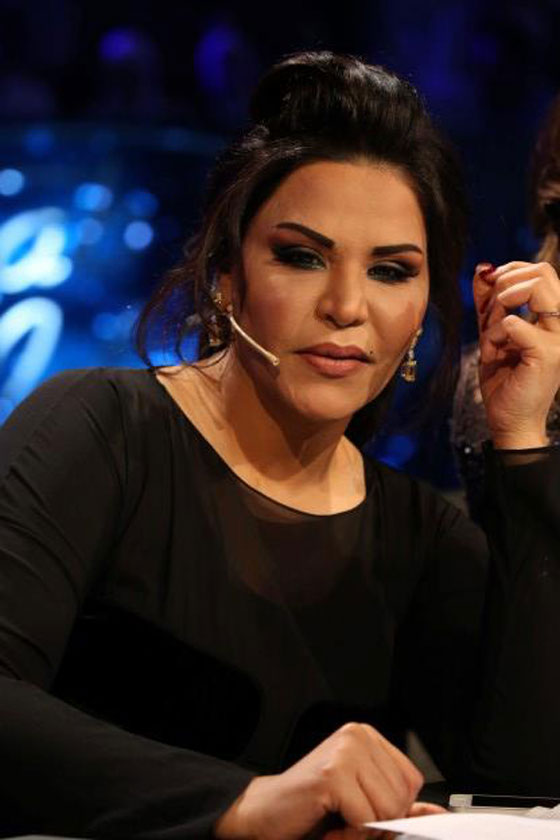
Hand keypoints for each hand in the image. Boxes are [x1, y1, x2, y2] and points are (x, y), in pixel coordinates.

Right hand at [214, 722, 423, 839]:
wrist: (264, 813)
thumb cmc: (311, 808)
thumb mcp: (363, 804)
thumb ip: (400, 807)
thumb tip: (439, 813)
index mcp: (366, 737)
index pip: (412, 780)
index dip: (394, 808)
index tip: (364, 812)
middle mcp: (356, 736)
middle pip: (402, 797)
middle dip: (378, 821)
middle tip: (346, 819)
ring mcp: (344, 751)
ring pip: (387, 810)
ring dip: (363, 830)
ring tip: (337, 820)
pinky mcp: (333, 774)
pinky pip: (365, 820)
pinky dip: (349, 834)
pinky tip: (329, 824)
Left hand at [473, 260, 559, 447]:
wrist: (509, 420)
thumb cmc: (504, 380)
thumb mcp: (491, 333)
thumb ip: (489, 303)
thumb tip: (482, 269)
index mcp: (554, 318)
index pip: (543, 271)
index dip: (512, 270)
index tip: (489, 287)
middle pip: (543, 272)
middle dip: (505, 284)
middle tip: (489, 310)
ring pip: (535, 288)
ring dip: (501, 306)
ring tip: (491, 332)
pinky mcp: (547, 353)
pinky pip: (514, 323)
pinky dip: (493, 335)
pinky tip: (492, 354)